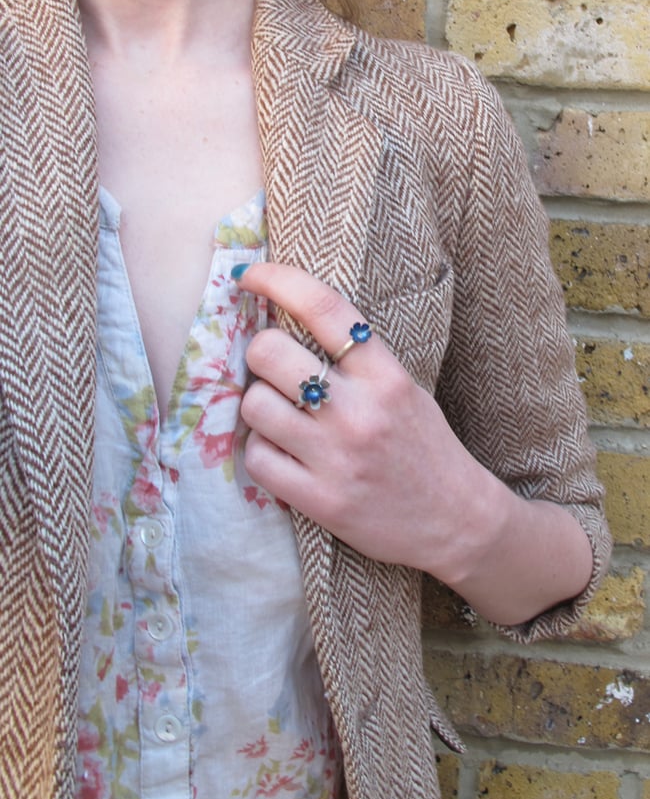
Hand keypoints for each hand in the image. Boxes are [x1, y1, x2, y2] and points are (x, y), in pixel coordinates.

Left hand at [233, 262, 500, 581]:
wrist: (457, 521)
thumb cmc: (425, 448)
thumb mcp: (403, 389)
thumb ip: (355, 360)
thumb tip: (285, 323)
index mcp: (386, 376)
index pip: (323, 307)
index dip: (276, 280)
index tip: (250, 277)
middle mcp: (360, 411)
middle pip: (269, 353)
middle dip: (259, 356)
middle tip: (273, 370)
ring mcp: (337, 458)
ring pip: (254, 405)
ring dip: (259, 407)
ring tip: (281, 417)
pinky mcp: (319, 500)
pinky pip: (257, 458)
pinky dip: (263, 452)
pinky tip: (285, 454)